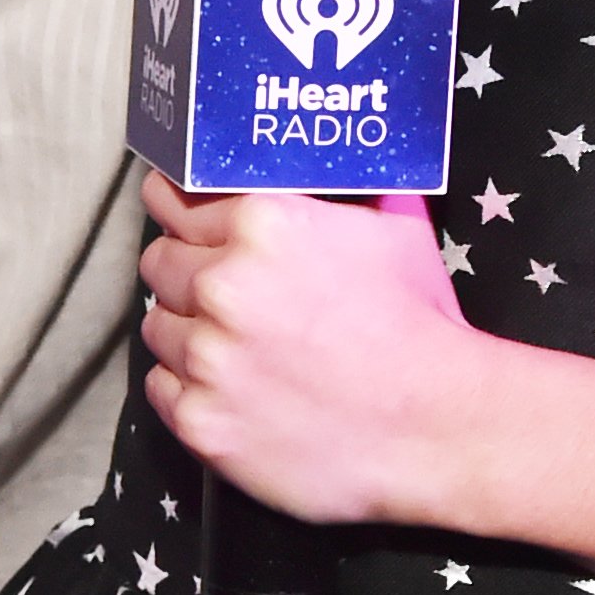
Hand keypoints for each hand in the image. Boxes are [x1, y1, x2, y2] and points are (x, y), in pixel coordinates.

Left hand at [140, 175, 480, 524]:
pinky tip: (233, 390)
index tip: (182, 224)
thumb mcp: (394, 232)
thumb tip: (338, 166)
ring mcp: (207, 357)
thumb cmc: (421, 329)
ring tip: (237, 349)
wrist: (437, 427)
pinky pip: (162, 389)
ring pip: (157, 327)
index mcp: (262, 225)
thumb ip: (344, 196)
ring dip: (187, 332)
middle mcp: (223, 285)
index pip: (173, 200)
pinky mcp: (201, 421)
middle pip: (158, 263)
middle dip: (185, 273)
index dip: (180, 212)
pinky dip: (189, 388)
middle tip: (223, 296)